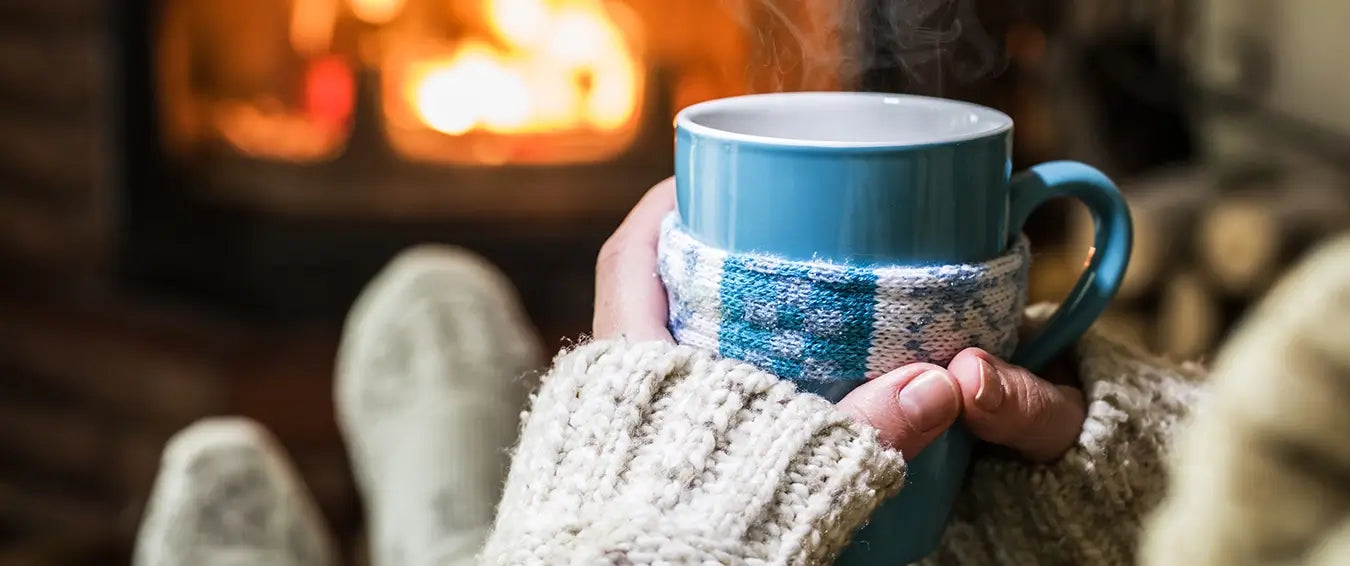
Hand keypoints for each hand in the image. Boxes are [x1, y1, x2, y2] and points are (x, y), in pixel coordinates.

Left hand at [595, 179, 1085, 460]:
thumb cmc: (699, 529)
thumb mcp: (794, 468)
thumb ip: (868, 426)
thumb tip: (942, 384)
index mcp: (630, 364)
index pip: (633, 254)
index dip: (670, 206)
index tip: (710, 178)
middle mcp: (613, 384)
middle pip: (643, 288)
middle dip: (698, 255)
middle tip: (755, 230)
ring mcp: (616, 421)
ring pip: (652, 338)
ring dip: (701, 311)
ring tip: (761, 292)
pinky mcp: (633, 454)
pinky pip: (663, 389)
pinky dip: (704, 367)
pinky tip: (754, 373)